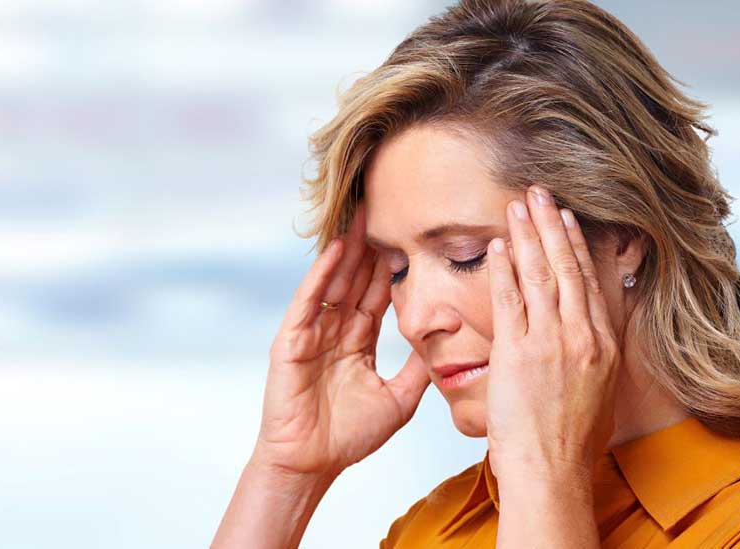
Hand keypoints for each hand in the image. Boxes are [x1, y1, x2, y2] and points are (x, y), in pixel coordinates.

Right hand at [256, 201, 431, 478]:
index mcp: (358, 341)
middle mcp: (335, 330)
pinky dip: (322, 273)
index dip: (393, 267)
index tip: (410, 236)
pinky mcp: (292, 339)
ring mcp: (312, 332)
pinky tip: (337, 248)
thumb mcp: (398, 399)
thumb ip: (418, 370)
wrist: (312, 463)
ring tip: (363, 215)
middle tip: (386, 208)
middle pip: (357, 279)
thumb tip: (447, 346)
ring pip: (335, 281)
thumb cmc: (348, 438)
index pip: (378, 294)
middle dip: (371, 246)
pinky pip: (310, 299)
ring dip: (348, 249)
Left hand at [484, 185, 619, 483]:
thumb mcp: (600, 393)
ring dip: (528, 235)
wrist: (554, 471)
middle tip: (542, 193)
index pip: (589, 282)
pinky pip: (509, 299)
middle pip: (567, 267)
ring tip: (520, 205)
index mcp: (603, 345)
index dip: (577, 246)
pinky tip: (498, 245)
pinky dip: (504, 268)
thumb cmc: (572, 443)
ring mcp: (550, 341)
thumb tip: (591, 338)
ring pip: (540, 274)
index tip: (569, 220)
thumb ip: (595, 357)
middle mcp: (581, 336)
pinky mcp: (518, 352)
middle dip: (553, 225)